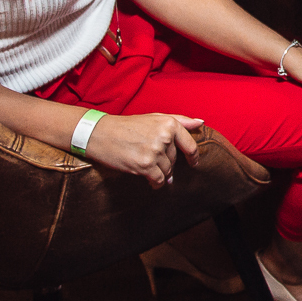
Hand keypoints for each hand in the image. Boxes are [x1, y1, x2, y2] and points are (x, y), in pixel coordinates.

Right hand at [84, 112, 201, 187]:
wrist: (100, 134)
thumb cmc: (127, 125)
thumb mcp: (154, 117)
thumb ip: (179, 120)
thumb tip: (201, 122)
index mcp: (169, 124)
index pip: (190, 145)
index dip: (193, 157)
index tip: (194, 163)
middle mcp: (164, 137)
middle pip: (175, 159)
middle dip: (166, 162)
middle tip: (151, 158)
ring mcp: (155, 151)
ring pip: (167, 171)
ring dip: (161, 173)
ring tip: (148, 167)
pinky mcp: (145, 165)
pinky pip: (159, 180)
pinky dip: (156, 183)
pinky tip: (151, 181)